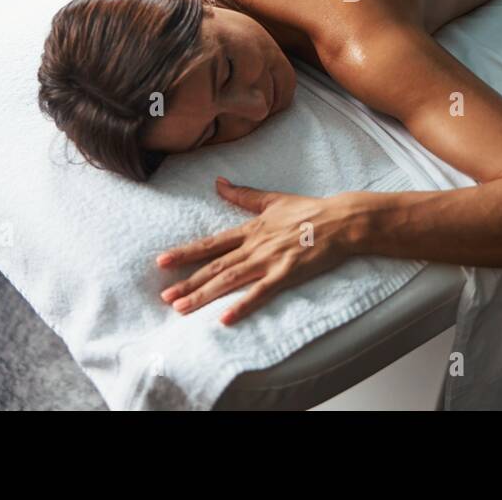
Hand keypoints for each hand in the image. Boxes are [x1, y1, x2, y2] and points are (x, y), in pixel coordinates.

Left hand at [157, 177, 362, 324]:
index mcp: (250, 229)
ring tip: (181, 308)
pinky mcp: (286, 275)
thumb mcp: (272, 199)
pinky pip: (260, 293)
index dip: (185, 253)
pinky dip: (242, 305)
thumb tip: (218, 182)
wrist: (340, 220)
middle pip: (214, 266)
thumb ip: (242, 195)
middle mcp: (254, 246)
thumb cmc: (308, 209)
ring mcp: (269, 261)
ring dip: (204, 295)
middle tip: (164, 296)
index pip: (211, 244)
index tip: (161, 261)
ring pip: (230, 280)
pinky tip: (224, 319)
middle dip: (187, 282)